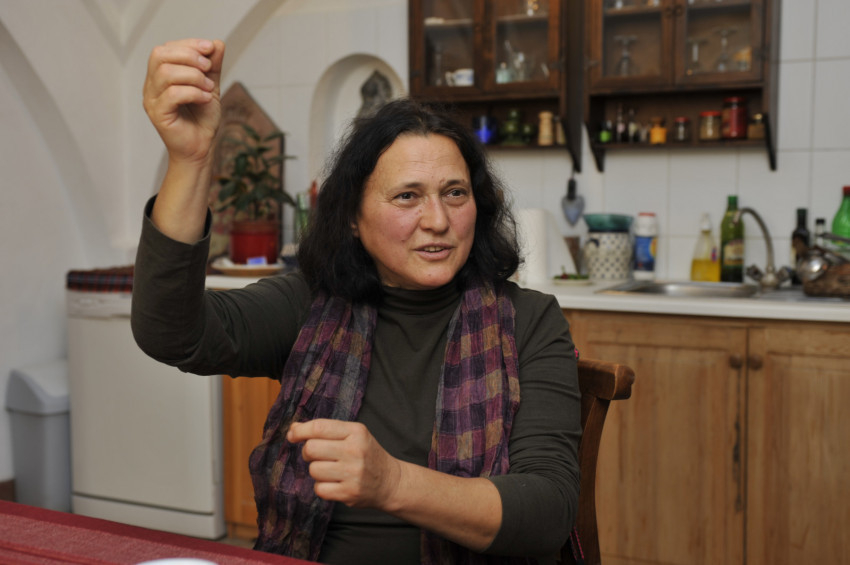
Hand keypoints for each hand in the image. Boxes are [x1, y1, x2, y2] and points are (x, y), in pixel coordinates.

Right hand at [142, 38, 224, 163]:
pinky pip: (172, 94)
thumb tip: (217, 43)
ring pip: (166, 73)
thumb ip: (212, 66)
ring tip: (208, 88)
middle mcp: (151, 85)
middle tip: (208, 68)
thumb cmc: (202, 119)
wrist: (201, 147)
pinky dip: (193, 92)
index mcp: (160, 75)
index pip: (166, 48)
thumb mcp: (210, 86)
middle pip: (160, 55)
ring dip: (193, 76)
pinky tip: (205, 99)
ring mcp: (152, 100)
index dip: (188, 44)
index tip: (210, 48)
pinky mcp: (158, 114)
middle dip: (188, 56)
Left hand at [287, 419, 402, 509]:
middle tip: (318, 456)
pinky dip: (322, 487)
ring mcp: (353, 473)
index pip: (319, 427)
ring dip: (317, 471)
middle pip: (311, 448)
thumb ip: (326, 430)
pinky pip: (319, 489)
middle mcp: (355, 451)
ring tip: (330, 471)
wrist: (390, 482)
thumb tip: (293, 429)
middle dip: (308, 452)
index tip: (293, 435)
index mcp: (356, 432)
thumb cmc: (367, 455)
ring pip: (313, 470)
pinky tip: (334, 483)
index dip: (300, 431)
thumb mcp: (354, 435)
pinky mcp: (349, 493)